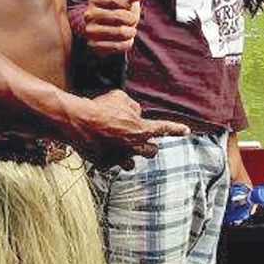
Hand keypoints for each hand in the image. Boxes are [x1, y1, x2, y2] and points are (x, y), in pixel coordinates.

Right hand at [73, 89, 188, 165]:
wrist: (78, 122)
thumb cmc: (99, 108)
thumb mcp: (120, 98)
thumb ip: (133, 106)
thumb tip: (135, 113)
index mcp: (141, 129)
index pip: (164, 128)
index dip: (176, 129)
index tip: (186, 131)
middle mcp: (134, 146)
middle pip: (152, 151)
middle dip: (149, 146)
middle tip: (141, 140)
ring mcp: (120, 158)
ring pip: (132, 163)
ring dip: (130, 156)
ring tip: (121, 148)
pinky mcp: (105, 164)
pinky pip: (112, 164)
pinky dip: (109, 158)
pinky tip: (102, 149)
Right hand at [82, 0, 143, 56]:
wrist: (100, 34)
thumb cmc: (114, 14)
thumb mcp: (123, 2)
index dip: (128, 4)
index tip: (129, 8)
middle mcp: (89, 14)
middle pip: (120, 15)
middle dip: (132, 19)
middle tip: (132, 22)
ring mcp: (90, 30)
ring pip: (121, 31)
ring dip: (131, 32)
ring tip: (130, 31)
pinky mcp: (94, 45)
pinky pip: (118, 45)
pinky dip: (127, 43)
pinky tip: (126, 40)